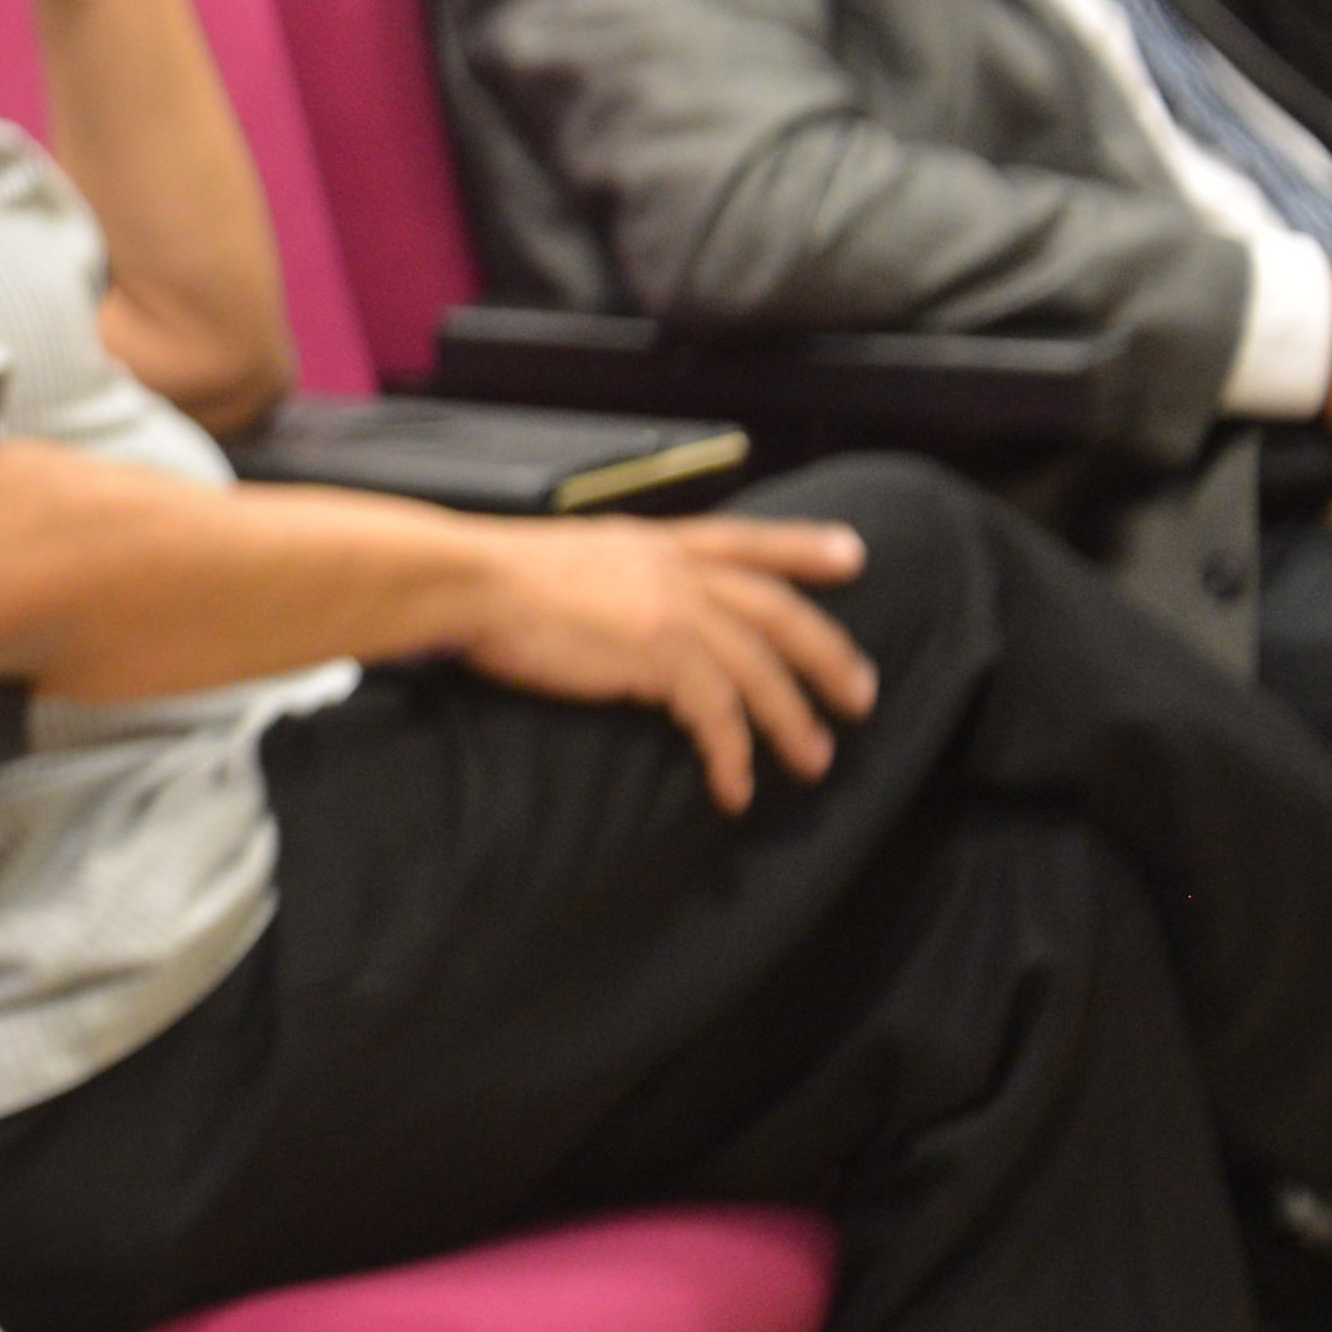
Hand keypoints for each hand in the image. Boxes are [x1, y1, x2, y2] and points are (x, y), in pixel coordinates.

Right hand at [447, 513, 874, 814]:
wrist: (469, 583)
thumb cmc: (493, 580)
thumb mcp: (571, 559)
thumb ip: (612, 580)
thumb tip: (618, 614)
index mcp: (656, 543)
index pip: (745, 541)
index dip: (802, 547)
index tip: (852, 555)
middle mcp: (678, 571)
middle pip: (777, 613)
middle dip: (827, 654)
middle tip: (861, 694)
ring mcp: (676, 610)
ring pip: (761, 671)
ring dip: (793, 721)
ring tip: (815, 761)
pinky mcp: (661, 655)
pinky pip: (718, 716)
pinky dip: (733, 757)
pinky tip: (735, 790)